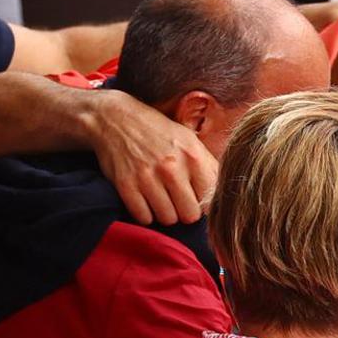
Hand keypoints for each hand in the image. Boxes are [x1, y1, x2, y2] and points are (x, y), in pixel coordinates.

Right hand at [90, 90, 218, 225]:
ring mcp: (148, 177)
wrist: (115, 118)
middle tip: (176, 199)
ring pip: (168, 219)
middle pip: (190, 215)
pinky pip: (144, 217)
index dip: (203, 202)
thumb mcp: (189, 139)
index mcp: (194, 155)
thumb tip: (222, 194)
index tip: (194, 196)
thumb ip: (208, 166)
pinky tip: (145, 199)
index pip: (210, 200)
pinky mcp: (126, 185)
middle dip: (184, 210)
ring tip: (160, 197)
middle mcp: (172, 167)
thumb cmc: (157, 131)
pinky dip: (145, 213)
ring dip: (165, 212)